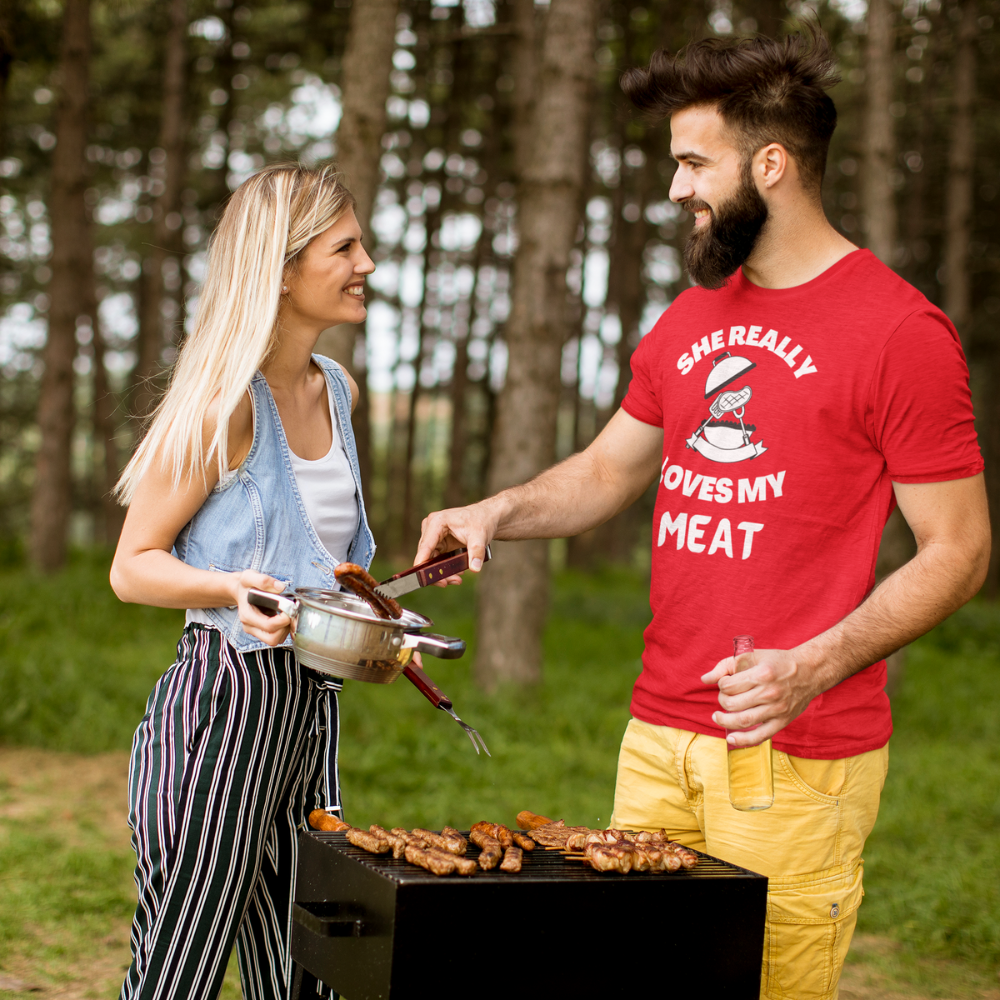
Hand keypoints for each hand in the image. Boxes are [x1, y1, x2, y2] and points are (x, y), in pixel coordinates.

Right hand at [234, 570, 291, 645]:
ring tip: (288, 614)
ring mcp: (256, 631)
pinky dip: (284, 630)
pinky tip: (285, 617)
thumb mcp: (250, 577)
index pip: (268, 626)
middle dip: (286, 627)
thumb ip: (263, 580)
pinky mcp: (262, 632)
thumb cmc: (245, 586)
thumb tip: (280, 587)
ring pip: (276, 640)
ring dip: (286, 629)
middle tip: (291, 613)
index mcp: (247, 615)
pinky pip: (277, 637)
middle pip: (272, 638)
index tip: (290, 608)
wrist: (240, 591)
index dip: (283, 620)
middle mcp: (250, 627)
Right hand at [415, 502, 496, 585]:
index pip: (425, 546)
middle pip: (426, 556)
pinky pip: (437, 561)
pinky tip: (457, 573)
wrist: (486, 517)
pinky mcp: (438, 544)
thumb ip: (476, 552)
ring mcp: (433, 537)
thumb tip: (475, 568)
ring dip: (442, 573)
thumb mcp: (480, 536)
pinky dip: (445, 569)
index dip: (422, 562)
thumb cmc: (481, 521)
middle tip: (451, 582)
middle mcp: (431, 529)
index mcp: (436, 522)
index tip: (422, 577)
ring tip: (458, 579)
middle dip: (437, 572)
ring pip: (430, 561)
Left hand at [700, 647, 819, 747]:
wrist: (809, 671)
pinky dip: (743, 740)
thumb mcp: (753, 655)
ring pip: (743, 721)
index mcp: (761, 674)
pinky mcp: (782, 721)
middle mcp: (769, 693)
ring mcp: (777, 709)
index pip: (728, 686)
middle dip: (721, 702)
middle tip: (723, 698)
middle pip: (732, 704)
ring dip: (724, 721)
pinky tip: (730, 738)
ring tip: (718, 716)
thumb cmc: (778, 662)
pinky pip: (760, 736)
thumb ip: (727, 665)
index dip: (721, 685)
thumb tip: (704, 678)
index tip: (724, 683)